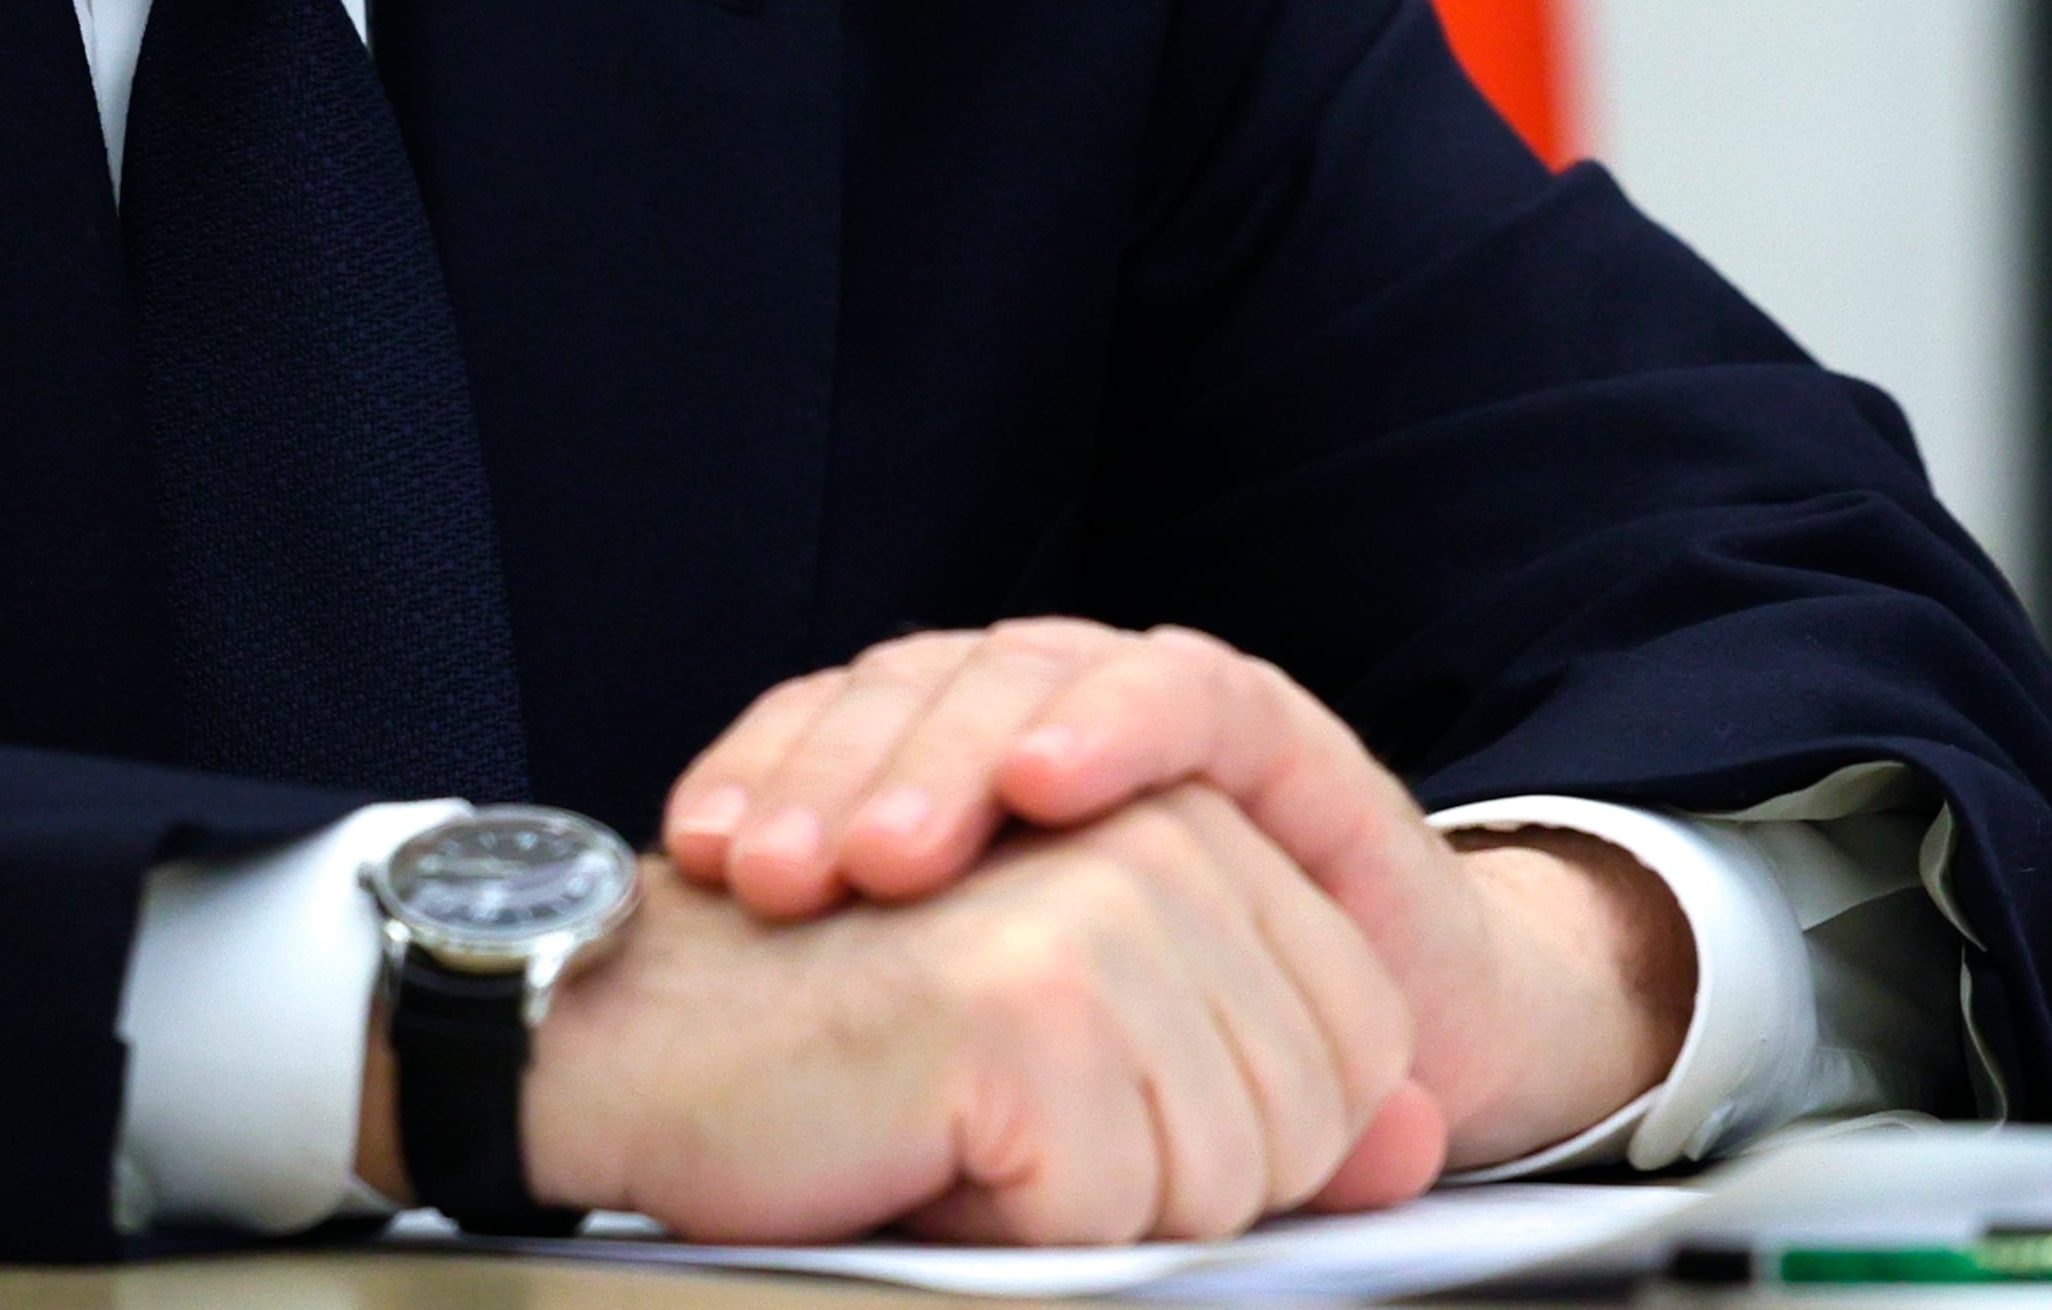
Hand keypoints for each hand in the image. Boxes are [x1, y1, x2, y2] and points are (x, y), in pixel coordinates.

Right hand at [375, 791, 1447, 1243]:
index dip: (1245, 1142)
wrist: (628, 1037)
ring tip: (953, 1129)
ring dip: (1083, 1213)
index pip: (1355, 1041)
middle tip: (1004, 1129)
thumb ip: (1266, 1095)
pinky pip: (1117, 1215)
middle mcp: (1163, 837)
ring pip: (1226, 1178)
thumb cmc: (841, 1048)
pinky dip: (1011, 1231)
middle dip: (1165, 1185)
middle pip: (1307, 1116)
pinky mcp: (1032, 1002)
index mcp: (1187, 821)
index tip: (1094, 1119)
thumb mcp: (1093, 1065)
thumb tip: (1422, 1147)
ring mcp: (1103, 908)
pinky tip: (912, 1150)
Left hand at [663, 623, 1692, 1168]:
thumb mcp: (999, 1053)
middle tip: (781, 870)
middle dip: (834, 774)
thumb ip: (901, 1034)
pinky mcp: (1260, 724)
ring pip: (1019, 676)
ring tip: (890, 847)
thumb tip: (708, 1061)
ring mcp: (1142, 712)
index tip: (702, 855)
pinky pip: (1181, 696)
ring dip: (951, 751)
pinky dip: (1112, 722)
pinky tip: (1053, 780)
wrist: (1392, 1034)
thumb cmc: (1166, 1061)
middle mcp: (1035, 721)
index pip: (829, 732)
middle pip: (910, 696)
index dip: (762, 777)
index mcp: (951, 776)